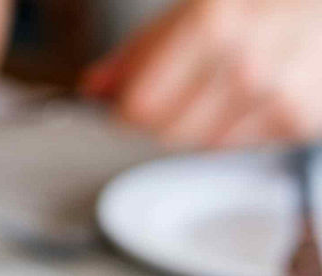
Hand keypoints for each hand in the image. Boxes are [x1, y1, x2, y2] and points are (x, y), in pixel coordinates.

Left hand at [83, 0, 321, 148]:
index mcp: (212, 24)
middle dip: (163, 116)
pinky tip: (252, 96)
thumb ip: (137, 52)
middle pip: (166, 132)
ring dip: (201, 124)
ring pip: (202, 144)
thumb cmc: (257, 4)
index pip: (138, 106)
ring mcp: (276, 96)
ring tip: (223, 86)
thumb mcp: (192, 9)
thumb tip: (92, 89)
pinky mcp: (299, 120)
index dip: (127, 106)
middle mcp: (245, 63)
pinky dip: (237, 128)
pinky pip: (241, 145)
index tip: (130, 99)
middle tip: (183, 88)